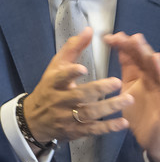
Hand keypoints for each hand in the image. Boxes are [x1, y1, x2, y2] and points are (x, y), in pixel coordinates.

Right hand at [22, 27, 131, 143]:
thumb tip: (88, 30)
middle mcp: (59, 100)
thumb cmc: (49, 88)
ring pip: (89, 113)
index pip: (60, 77)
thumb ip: (72, 48)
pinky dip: (108, 127)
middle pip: (79, 96)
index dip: (70, 73)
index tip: (83, 68)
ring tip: (128, 99)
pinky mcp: (75, 131)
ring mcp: (67, 117)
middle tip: (117, 82)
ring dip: (109, 107)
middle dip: (98, 89)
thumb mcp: (55, 67)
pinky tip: (122, 122)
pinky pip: (93, 129)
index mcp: (53, 82)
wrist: (34, 119)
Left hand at [107, 31, 159, 161]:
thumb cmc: (142, 117)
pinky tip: (156, 63)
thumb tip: (121, 51)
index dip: (123, 47)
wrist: (154, 142)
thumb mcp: (130, 92)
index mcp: (141, 78)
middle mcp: (152, 81)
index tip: (109, 38)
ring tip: (146, 50)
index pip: (133, 58)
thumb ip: (128, 72)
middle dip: (138, 49)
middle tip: (130, 38)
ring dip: (153, 61)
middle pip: (146, 62)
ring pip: (158, 72)